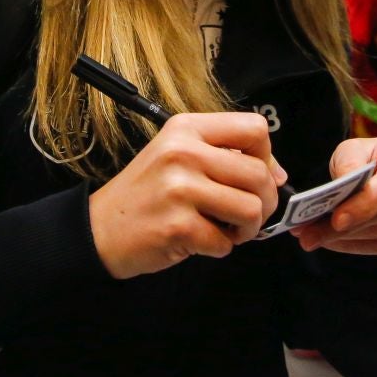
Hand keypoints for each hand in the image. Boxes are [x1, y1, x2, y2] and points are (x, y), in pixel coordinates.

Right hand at [87, 112, 286, 279]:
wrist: (98, 229)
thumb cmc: (145, 194)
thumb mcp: (178, 157)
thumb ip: (224, 156)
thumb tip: (277, 174)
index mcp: (186, 128)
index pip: (255, 129)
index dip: (267, 157)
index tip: (258, 176)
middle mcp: (183, 152)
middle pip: (259, 174)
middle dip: (264, 202)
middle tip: (246, 215)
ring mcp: (179, 189)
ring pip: (251, 209)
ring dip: (246, 229)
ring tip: (225, 229)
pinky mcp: (178, 225)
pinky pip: (225, 241)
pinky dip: (219, 248)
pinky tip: (200, 241)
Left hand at [293, 132, 376, 254]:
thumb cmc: (368, 158)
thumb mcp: (351, 150)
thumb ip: (348, 165)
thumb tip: (344, 186)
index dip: (364, 206)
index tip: (336, 221)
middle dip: (347, 227)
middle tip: (309, 235)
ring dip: (350, 239)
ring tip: (316, 237)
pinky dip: (364, 247)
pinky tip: (341, 242)